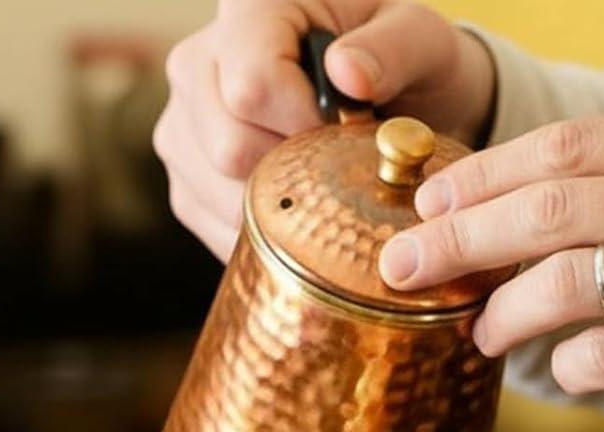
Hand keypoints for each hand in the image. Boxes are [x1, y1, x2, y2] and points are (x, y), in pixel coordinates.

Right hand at [154, 1, 496, 260]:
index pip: (251, 85)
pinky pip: (216, 226)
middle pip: (228, 146)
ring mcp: (184, 123)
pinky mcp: (187, 180)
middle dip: (296, 173)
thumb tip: (348, 73)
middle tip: (337, 164)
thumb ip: (394, 49)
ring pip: (218, 192)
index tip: (344, 133)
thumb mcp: (419, 41)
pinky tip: (301, 215)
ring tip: (321, 183)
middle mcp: (199, 61)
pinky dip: (268, 238)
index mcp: (250, 9)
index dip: (304, 126)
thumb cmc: (400, 65)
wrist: (388, 100)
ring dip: (283, 209)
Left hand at [380, 107, 603, 426]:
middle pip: (544, 206)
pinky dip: (571, 364)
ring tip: (478, 332)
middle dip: (458, 236)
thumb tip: (556, 213)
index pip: (563, 145)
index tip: (430, 199)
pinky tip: (560, 369)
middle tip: (403, 264)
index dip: (482, 174)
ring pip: (564, 283)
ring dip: (504, 312)